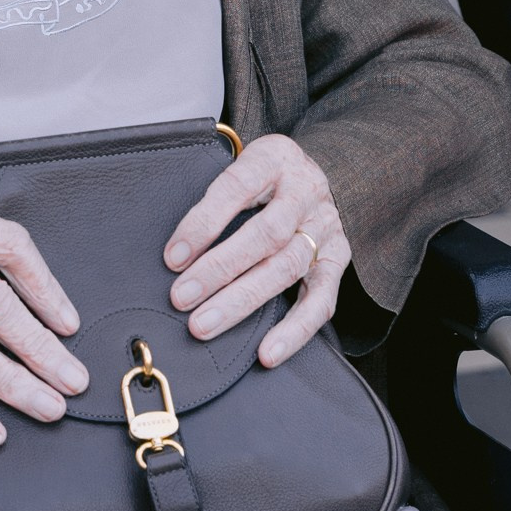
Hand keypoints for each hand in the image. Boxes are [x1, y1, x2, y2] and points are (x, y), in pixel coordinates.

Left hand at [163, 135, 346, 364]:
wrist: (314, 177)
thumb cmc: (266, 177)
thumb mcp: (242, 165)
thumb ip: (216, 198)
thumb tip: (175, 252)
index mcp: (275, 158)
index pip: (237, 187)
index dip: (204, 222)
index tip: (173, 255)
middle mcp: (306, 191)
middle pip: (265, 233)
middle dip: (219, 268)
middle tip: (181, 296)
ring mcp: (325, 228)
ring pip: (286, 268)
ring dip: (242, 301)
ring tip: (204, 324)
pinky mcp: (337, 261)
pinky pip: (321, 302)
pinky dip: (294, 331)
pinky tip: (266, 352)